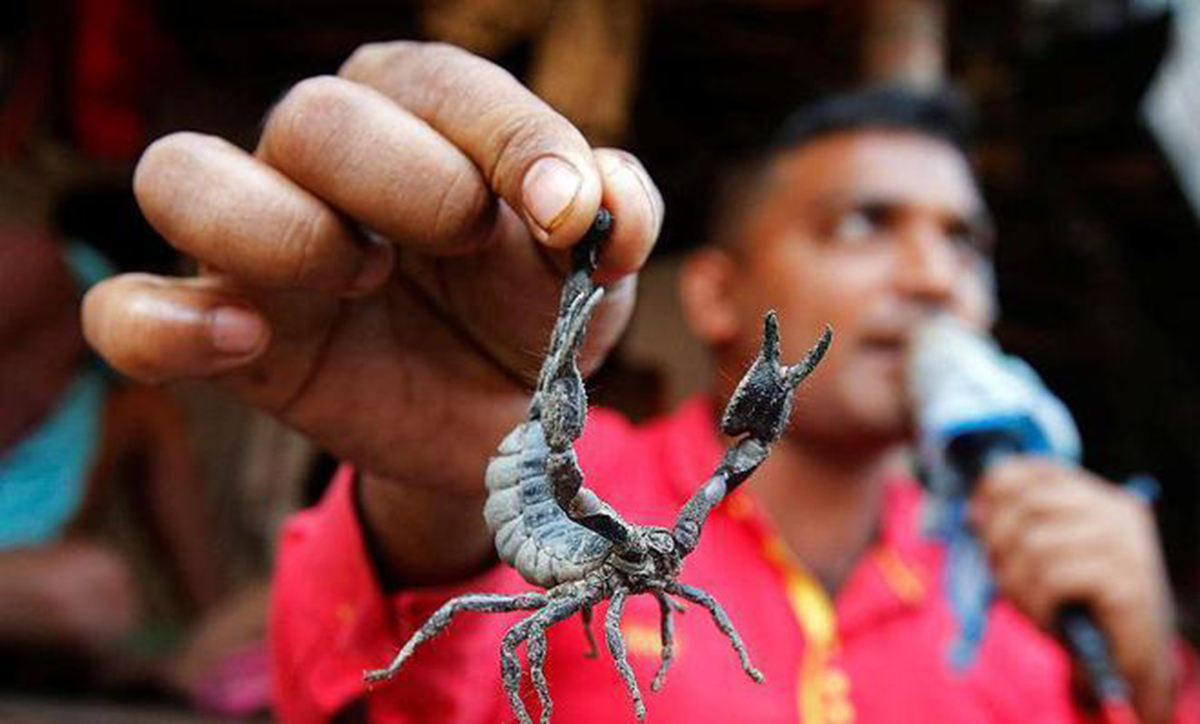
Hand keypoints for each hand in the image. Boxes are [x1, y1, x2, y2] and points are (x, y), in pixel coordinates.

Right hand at [82, 42, 661, 496]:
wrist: (494, 418)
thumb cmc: (535, 318)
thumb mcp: (596, 274)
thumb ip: (617, 218)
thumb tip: (610, 202)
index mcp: (421, 118)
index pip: (439, 84)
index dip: (509, 139)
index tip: (567, 215)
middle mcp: (322, 158)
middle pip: (311, 117)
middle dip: (407, 183)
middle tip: (463, 247)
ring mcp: (255, 241)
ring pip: (182, 176)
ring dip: (278, 229)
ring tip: (362, 279)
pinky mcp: (216, 329)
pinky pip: (124, 313)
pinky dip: (163, 324)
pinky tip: (246, 341)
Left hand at [971, 458, 1176, 722]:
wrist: (1129, 659)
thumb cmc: (1075, 606)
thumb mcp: (1042, 560)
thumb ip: (1014, 531)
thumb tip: (971, 512)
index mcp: (1096, 497)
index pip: (1034, 469)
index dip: (994, 488)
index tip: (976, 518)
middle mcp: (1115, 511)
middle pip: (1028, 503)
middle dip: (997, 540)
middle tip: (999, 574)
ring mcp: (1124, 544)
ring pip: (1035, 545)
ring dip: (1016, 582)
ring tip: (1029, 605)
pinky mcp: (1126, 580)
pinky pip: (1054, 579)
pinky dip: (1038, 603)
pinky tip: (1048, 618)